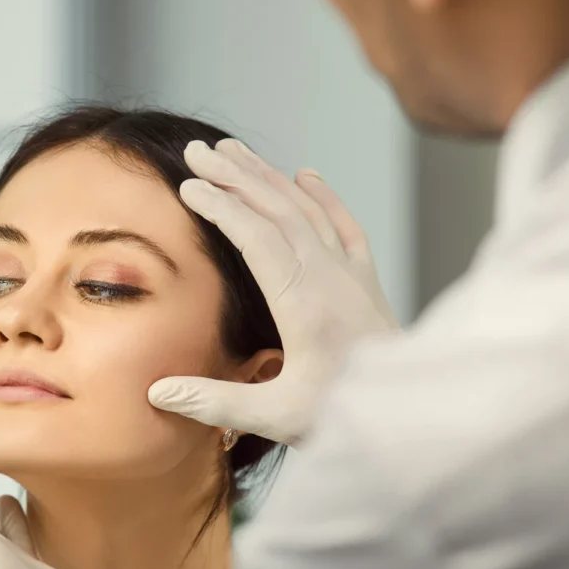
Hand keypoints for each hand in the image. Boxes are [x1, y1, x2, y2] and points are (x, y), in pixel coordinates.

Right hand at [148, 139, 399, 445]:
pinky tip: (306, 175)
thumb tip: (157, 392)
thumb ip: (213, 402)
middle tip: (197, 150)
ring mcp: (352, 276)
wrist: (412, 417)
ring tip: (234, 151)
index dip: (220, 208)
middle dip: (235, 176)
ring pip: (307, 210)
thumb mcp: (274, 416)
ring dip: (268, 177)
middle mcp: (330, 278)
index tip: (188, 186)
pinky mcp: (367, 282)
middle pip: (278, 210)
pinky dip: (323, 196)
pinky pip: (344, 225)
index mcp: (304, 304)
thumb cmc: (343, 418)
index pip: (256, 238)